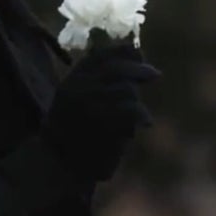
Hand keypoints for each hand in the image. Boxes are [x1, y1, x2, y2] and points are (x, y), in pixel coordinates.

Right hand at [42, 43, 160, 181]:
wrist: (60, 164)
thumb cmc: (73, 132)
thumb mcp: (77, 98)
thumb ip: (98, 79)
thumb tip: (133, 53)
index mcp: (73, 80)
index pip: (100, 55)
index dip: (122, 51)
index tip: (138, 53)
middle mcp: (79, 87)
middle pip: (116, 69)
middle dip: (139, 69)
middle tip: (155, 74)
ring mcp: (90, 103)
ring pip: (126, 90)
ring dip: (137, 101)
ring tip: (141, 115)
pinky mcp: (103, 121)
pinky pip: (131, 109)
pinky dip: (142, 115)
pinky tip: (146, 123)